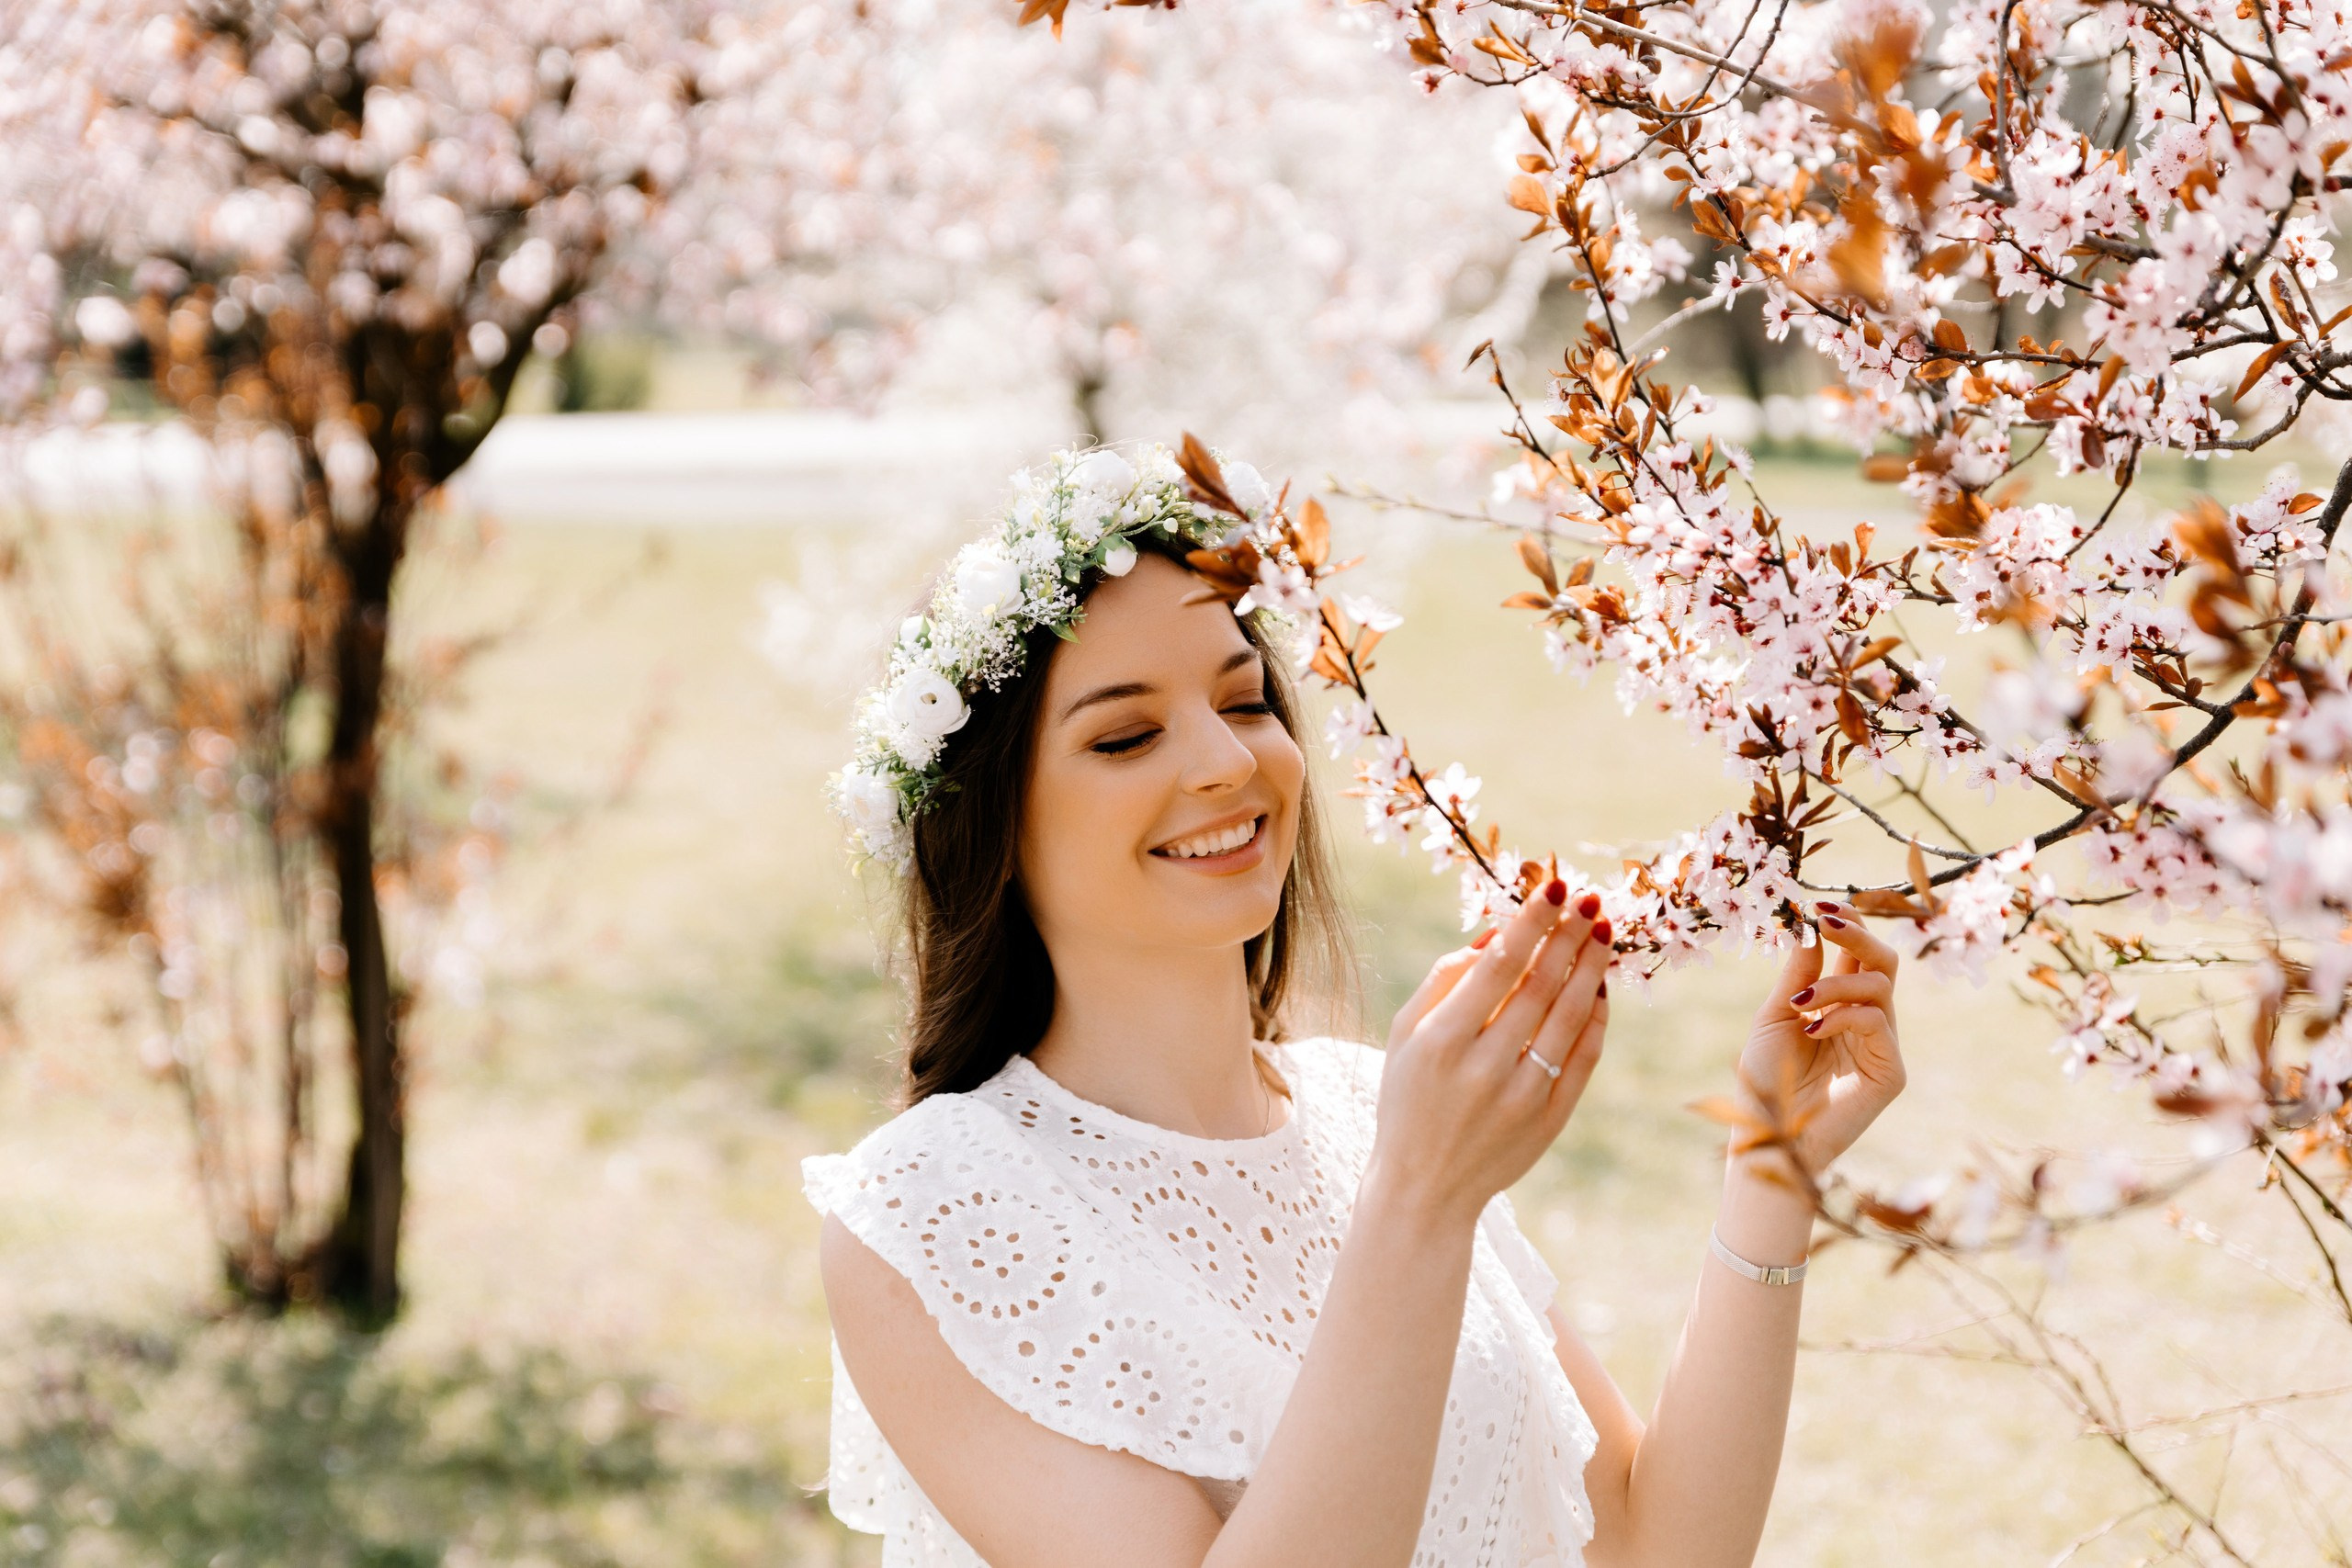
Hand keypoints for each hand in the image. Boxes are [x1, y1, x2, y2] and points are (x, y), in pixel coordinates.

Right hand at [1366, 877, 1612, 1226]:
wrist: (1424, 1187)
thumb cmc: (1408, 1097)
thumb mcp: (1405, 1035)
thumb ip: (1444, 980)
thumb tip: (1498, 933)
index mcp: (1441, 1041)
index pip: (1498, 965)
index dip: (1531, 922)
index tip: (1554, 887)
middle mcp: (1483, 1068)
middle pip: (1541, 985)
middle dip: (1570, 936)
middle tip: (1591, 900)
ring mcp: (1521, 1097)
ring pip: (1570, 1018)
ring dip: (1592, 969)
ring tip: (1602, 934)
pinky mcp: (1549, 1121)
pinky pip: (1584, 1058)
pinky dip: (1597, 1019)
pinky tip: (1599, 988)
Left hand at [1732, 899, 1906, 1183]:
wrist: (1767, 1136)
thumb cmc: (1767, 1080)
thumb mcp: (1776, 1017)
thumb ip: (1799, 975)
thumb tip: (1811, 927)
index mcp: (1842, 1006)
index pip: (1858, 954)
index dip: (1846, 924)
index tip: (1817, 903)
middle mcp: (1869, 1022)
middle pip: (1884, 961)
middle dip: (1857, 934)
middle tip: (1825, 921)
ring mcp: (1883, 1047)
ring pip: (1879, 987)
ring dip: (1836, 984)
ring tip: (1801, 1004)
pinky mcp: (1891, 1072)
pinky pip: (1878, 1023)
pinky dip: (1842, 1016)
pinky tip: (1812, 1030)